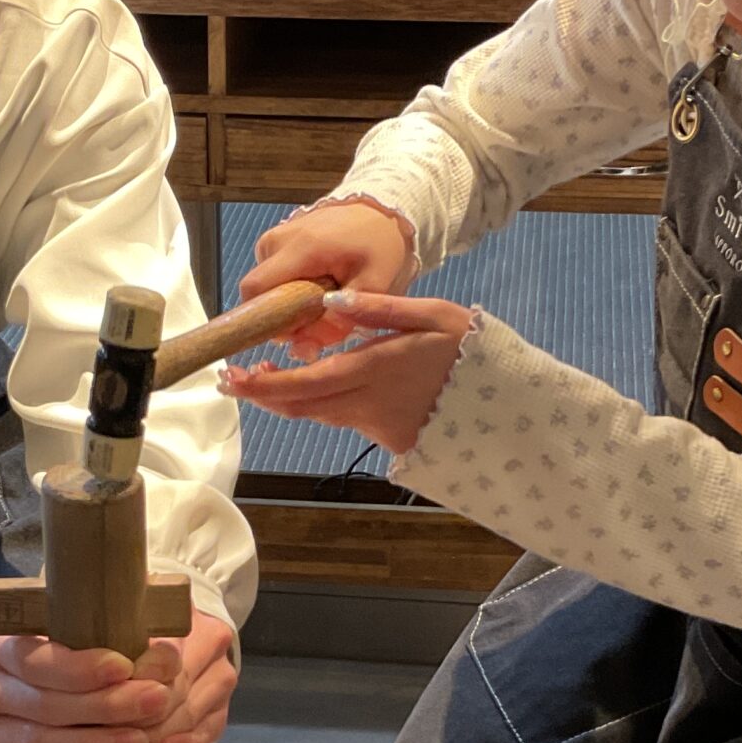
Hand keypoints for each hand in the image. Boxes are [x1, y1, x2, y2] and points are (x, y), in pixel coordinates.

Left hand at [223, 291, 470, 454]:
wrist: (508, 408)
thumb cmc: (470, 351)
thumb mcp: (434, 315)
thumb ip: (381, 308)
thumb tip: (333, 303)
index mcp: (374, 369)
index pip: (305, 384)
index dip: (264, 386)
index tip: (234, 377)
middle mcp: (368, 404)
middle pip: (302, 406)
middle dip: (263, 395)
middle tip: (232, 382)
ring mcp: (378, 426)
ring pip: (320, 415)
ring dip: (289, 400)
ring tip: (263, 381)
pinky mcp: (390, 439)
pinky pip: (346, 420)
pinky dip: (324, 405)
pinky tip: (317, 389)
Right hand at [238, 201, 415, 354]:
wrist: (380, 213)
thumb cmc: (380, 248)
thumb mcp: (373, 288)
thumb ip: (338, 323)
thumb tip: (301, 349)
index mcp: (300, 248)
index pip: (255, 291)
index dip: (267, 320)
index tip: (296, 332)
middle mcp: (277, 240)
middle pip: (258, 293)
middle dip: (281, 316)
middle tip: (317, 320)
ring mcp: (273, 237)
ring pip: (265, 287)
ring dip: (288, 303)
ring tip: (322, 299)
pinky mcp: (275, 239)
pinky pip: (272, 275)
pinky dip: (290, 288)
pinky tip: (316, 285)